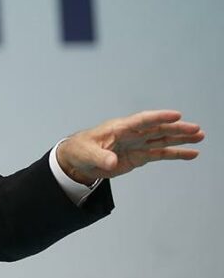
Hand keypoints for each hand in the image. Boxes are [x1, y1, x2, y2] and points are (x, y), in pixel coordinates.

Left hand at [56, 110, 204, 184]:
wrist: (77, 160)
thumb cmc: (80, 150)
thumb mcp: (87, 153)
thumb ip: (100, 157)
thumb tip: (111, 161)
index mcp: (119, 128)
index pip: (142, 120)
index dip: (158, 117)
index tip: (176, 115)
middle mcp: (132, 134)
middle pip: (157, 129)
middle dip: (177, 128)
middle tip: (196, 129)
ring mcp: (137, 144)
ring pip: (162, 139)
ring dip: (181, 138)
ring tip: (200, 137)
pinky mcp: (139, 156)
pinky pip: (160, 154)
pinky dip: (176, 154)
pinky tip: (191, 153)